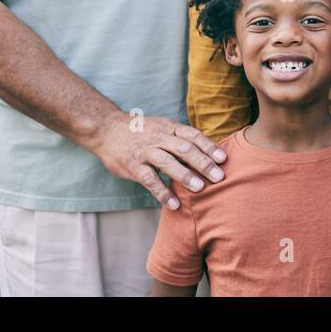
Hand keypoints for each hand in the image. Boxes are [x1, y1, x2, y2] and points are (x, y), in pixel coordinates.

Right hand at [92, 112, 226, 209]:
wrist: (107, 129)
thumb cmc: (141, 132)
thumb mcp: (162, 127)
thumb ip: (181, 138)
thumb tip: (208, 152)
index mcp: (169, 127)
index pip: (193, 135)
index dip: (209, 146)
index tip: (224, 159)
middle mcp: (159, 137)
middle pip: (184, 148)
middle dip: (203, 163)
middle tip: (219, 177)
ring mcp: (145, 151)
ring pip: (167, 162)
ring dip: (185, 176)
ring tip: (200, 188)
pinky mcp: (133, 165)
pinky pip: (149, 180)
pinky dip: (162, 192)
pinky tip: (174, 204)